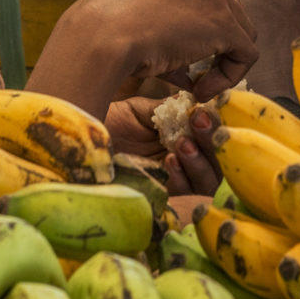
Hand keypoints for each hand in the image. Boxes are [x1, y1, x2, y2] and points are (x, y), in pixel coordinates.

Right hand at [55, 0, 258, 102]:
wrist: (101, 34)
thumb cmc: (108, 27)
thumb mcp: (143, 16)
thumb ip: (173, 29)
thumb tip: (190, 71)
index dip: (203, 28)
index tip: (184, 52)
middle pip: (229, 11)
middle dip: (215, 45)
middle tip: (194, 73)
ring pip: (241, 33)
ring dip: (222, 62)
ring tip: (197, 85)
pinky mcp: (225, 22)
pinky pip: (245, 54)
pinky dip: (230, 76)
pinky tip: (201, 89)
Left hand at [105, 95, 221, 195]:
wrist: (79, 144)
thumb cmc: (108, 125)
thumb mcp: (141, 111)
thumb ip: (170, 109)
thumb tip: (198, 99)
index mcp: (184, 137)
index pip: (214, 135)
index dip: (217, 123)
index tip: (207, 110)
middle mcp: (185, 161)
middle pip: (219, 161)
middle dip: (212, 141)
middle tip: (199, 122)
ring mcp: (176, 183)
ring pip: (208, 181)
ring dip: (200, 161)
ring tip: (182, 144)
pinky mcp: (162, 199)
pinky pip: (186, 196)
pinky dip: (182, 178)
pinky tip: (170, 160)